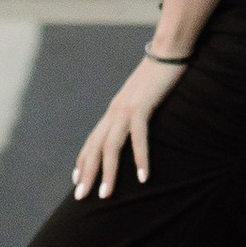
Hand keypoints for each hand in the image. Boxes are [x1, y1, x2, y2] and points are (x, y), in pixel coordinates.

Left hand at [72, 54, 183, 199]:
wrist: (168, 49)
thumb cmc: (158, 74)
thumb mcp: (141, 97)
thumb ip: (134, 112)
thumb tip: (133, 126)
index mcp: (114, 110)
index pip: (92, 140)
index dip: (83, 161)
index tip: (77, 181)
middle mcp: (115, 111)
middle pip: (95, 147)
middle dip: (87, 173)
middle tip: (80, 197)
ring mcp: (127, 108)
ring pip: (111, 146)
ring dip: (108, 172)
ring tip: (106, 194)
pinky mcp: (142, 105)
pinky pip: (138, 136)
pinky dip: (140, 157)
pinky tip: (143, 177)